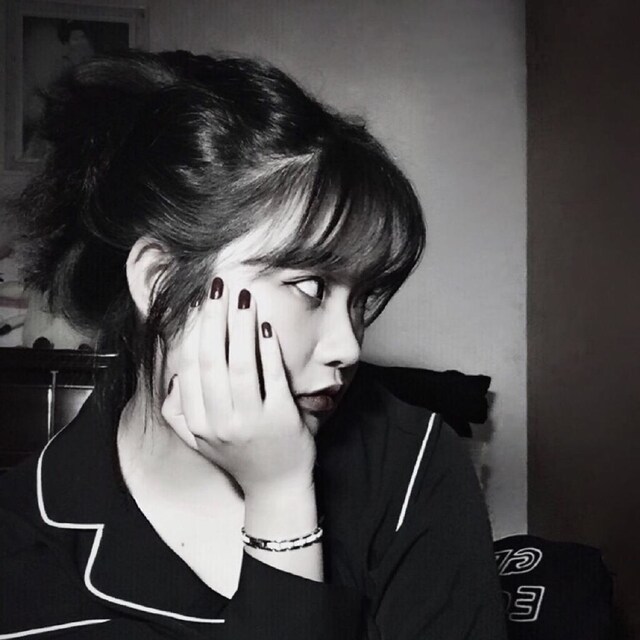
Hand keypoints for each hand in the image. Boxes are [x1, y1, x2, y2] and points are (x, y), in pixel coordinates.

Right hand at [161, 278, 316, 497]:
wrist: (276, 489)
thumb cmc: (240, 458)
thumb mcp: (201, 442)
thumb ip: (181, 413)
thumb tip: (174, 378)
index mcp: (198, 424)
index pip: (190, 370)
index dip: (193, 333)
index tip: (199, 306)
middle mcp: (219, 423)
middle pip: (211, 361)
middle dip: (213, 319)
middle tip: (218, 287)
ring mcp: (250, 422)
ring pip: (239, 365)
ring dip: (240, 327)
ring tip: (242, 297)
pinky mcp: (280, 420)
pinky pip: (271, 378)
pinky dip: (267, 350)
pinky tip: (265, 327)